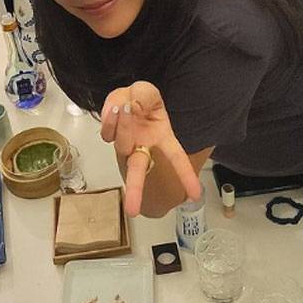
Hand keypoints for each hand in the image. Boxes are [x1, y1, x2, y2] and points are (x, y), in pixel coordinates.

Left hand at [101, 81, 201, 216]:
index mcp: (162, 138)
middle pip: (140, 171)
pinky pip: (107, 133)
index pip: (176, 158)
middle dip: (136, 190)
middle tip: (133, 211)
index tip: (195, 195)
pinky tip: (114, 109)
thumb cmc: (142, 99)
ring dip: (123, 126)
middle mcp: (143, 147)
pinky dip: (109, 119)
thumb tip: (134, 106)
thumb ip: (144, 96)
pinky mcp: (110, 139)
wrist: (124, 97)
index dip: (186, 176)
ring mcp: (125, 145)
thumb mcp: (148, 91)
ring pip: (122, 144)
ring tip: (125, 106)